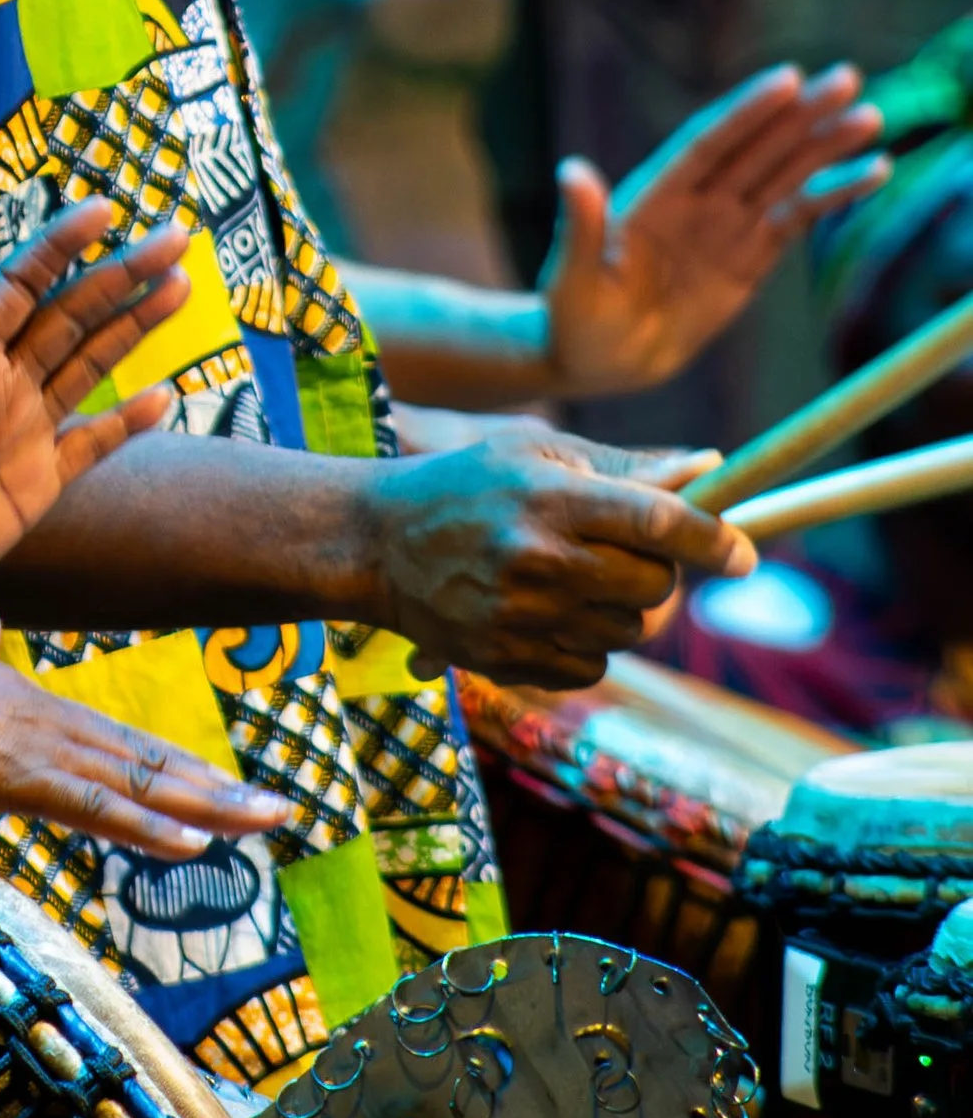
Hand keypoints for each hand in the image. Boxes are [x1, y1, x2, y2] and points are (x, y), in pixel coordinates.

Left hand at [0, 202, 188, 621]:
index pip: (20, 284)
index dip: (61, 246)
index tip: (104, 210)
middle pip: (72, 314)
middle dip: (123, 275)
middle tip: (178, 238)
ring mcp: (20, 431)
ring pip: (91, 363)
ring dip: (135, 326)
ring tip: (182, 286)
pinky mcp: (34, 483)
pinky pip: (93, 443)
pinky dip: (128, 421)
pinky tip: (164, 395)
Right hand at [0, 608, 288, 862]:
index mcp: (30, 703)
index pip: (120, 742)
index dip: (177, 767)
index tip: (225, 785)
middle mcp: (47, 721)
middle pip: (148, 759)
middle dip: (218, 788)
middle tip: (281, 808)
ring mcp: (33, 747)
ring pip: (138, 780)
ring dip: (207, 806)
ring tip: (265, 822)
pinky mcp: (10, 775)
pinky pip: (93, 806)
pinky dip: (147, 826)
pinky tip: (191, 843)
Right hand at [362, 424, 757, 686]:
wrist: (373, 542)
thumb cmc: (464, 484)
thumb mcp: (534, 450)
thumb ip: (623, 467)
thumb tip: (711, 466)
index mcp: (549, 498)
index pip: (658, 523)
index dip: (712, 541)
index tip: (744, 554)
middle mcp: (538, 560)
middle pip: (653, 587)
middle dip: (658, 572)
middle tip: (625, 553)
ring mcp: (521, 616)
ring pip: (627, 630)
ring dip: (618, 608)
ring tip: (571, 578)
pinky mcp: (506, 658)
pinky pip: (591, 666)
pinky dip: (587, 644)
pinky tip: (549, 612)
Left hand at [540, 64, 887, 397]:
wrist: (599, 357)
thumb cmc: (574, 317)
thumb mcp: (573, 278)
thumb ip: (581, 227)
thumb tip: (571, 172)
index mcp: (655, 195)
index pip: (708, 144)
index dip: (746, 112)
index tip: (787, 79)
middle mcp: (696, 200)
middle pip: (756, 148)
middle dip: (801, 115)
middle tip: (847, 78)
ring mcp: (725, 225)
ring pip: (784, 175)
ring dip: (825, 146)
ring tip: (870, 117)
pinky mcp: (750, 255)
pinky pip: (798, 217)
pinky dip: (833, 194)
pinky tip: (872, 171)